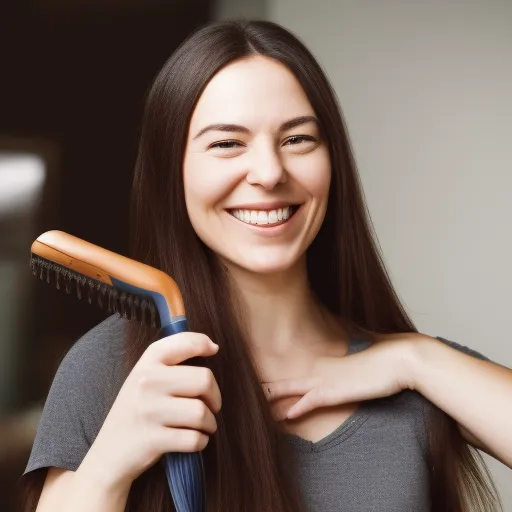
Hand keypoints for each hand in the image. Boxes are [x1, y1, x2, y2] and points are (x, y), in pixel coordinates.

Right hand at [85, 332, 220, 488]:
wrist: (109, 453)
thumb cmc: (137, 411)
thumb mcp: (145, 377)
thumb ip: (172, 360)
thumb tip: (212, 346)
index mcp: (147, 363)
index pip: (184, 343)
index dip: (204, 344)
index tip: (213, 351)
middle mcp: (148, 382)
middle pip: (204, 380)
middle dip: (215, 397)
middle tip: (211, 406)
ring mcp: (149, 411)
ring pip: (201, 412)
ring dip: (209, 423)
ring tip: (202, 426)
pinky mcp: (153, 440)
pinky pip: (194, 439)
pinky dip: (200, 441)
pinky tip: (193, 440)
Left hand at [263, 333, 423, 420]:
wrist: (398, 359)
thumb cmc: (384, 363)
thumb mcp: (362, 366)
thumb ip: (349, 369)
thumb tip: (349, 372)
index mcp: (327, 365)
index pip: (300, 374)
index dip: (282, 380)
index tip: (267, 384)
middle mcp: (323, 371)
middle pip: (289, 379)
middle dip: (269, 386)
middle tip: (250, 388)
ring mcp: (328, 380)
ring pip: (293, 389)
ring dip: (274, 397)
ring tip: (256, 402)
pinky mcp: (336, 390)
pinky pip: (312, 401)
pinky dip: (298, 407)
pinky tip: (286, 415)